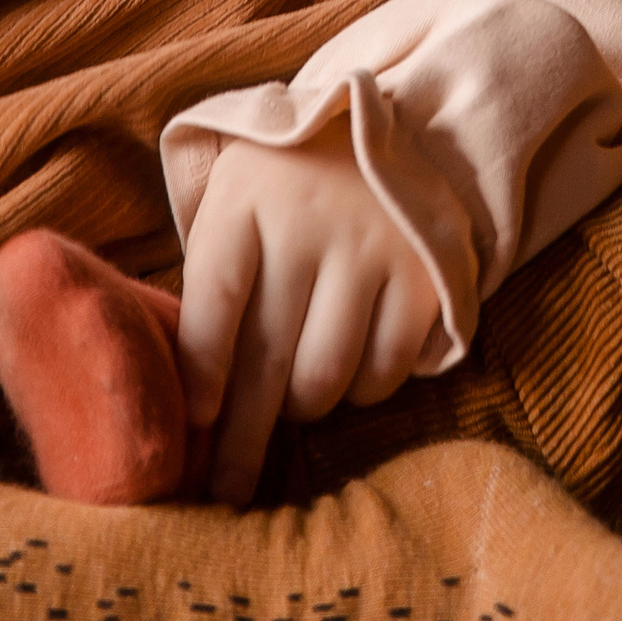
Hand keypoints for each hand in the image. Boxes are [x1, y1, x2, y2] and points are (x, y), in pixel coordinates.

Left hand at [176, 134, 444, 506]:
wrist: (393, 129)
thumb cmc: (288, 192)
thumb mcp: (237, 207)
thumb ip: (215, 284)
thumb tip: (198, 405)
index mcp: (246, 198)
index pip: (214, 302)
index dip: (202, 373)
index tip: (198, 422)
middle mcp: (308, 221)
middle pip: (265, 356)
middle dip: (241, 438)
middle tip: (227, 491)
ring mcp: (371, 247)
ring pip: (324, 376)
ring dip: (304, 406)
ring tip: (295, 398)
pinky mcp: (423, 275)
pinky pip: (383, 370)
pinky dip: (361, 391)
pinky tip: (348, 373)